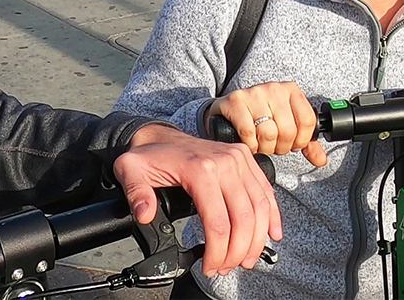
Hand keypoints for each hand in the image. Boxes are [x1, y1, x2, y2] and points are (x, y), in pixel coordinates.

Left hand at [115, 123, 280, 278]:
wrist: (160, 135)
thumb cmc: (149, 155)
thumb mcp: (130, 170)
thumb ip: (136, 194)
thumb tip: (145, 214)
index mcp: (200, 168)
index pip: (218, 222)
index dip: (217, 252)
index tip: (209, 267)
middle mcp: (225, 162)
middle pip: (244, 219)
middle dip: (237, 252)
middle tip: (225, 268)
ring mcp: (238, 159)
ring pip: (260, 207)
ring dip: (256, 239)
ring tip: (245, 260)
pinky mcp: (246, 159)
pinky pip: (266, 190)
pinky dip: (272, 215)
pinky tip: (272, 234)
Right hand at [204, 83, 326, 166]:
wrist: (232, 107)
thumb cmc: (263, 116)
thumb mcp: (288, 125)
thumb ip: (307, 143)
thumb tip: (321, 160)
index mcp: (291, 91)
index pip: (307, 121)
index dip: (301, 140)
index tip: (293, 144)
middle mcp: (274, 88)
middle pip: (288, 130)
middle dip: (281, 147)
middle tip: (274, 146)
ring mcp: (254, 93)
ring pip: (268, 133)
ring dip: (265, 147)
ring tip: (262, 144)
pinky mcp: (236, 101)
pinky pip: (248, 132)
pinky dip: (251, 144)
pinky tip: (250, 143)